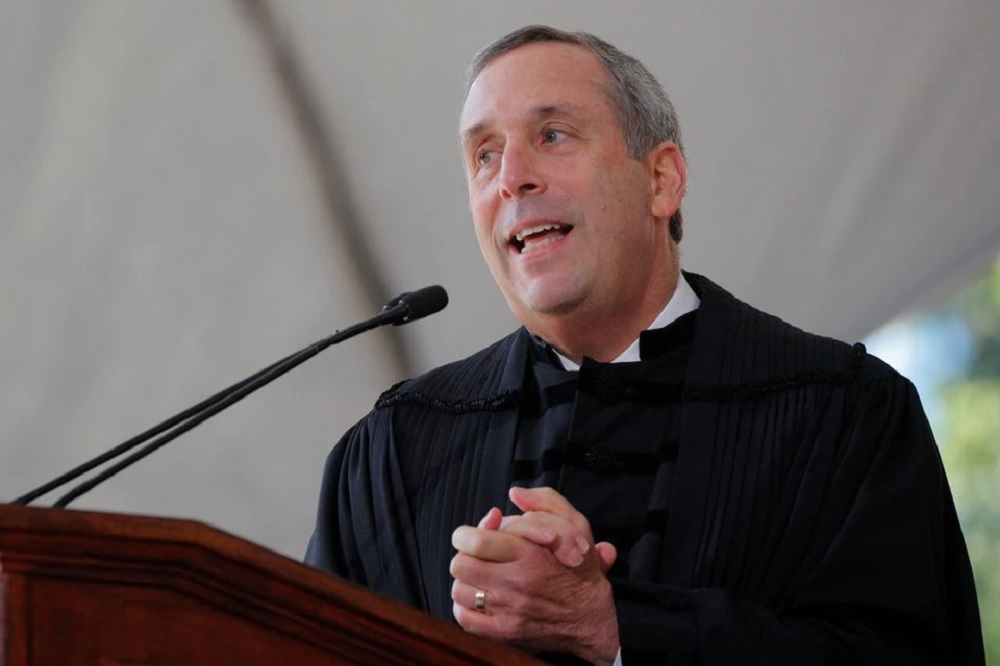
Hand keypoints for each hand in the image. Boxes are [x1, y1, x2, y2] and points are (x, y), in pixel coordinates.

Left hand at [450, 487, 619, 664]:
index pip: (474, 541)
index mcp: (529, 554)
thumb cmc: (580, 570)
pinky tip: (480, 598)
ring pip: (459, 590)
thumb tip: (514, 494)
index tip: (471, 535)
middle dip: (465, 556)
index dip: (465, 534)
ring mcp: (508, 610)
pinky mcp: (504, 632)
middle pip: (461, 565)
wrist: (592, 620)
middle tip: (477, 556)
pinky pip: (464, 619)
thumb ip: (545, 502)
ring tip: (480, 577)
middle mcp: (515, 582)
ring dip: (466, 581)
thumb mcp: (575, 525)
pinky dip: (466, 607)